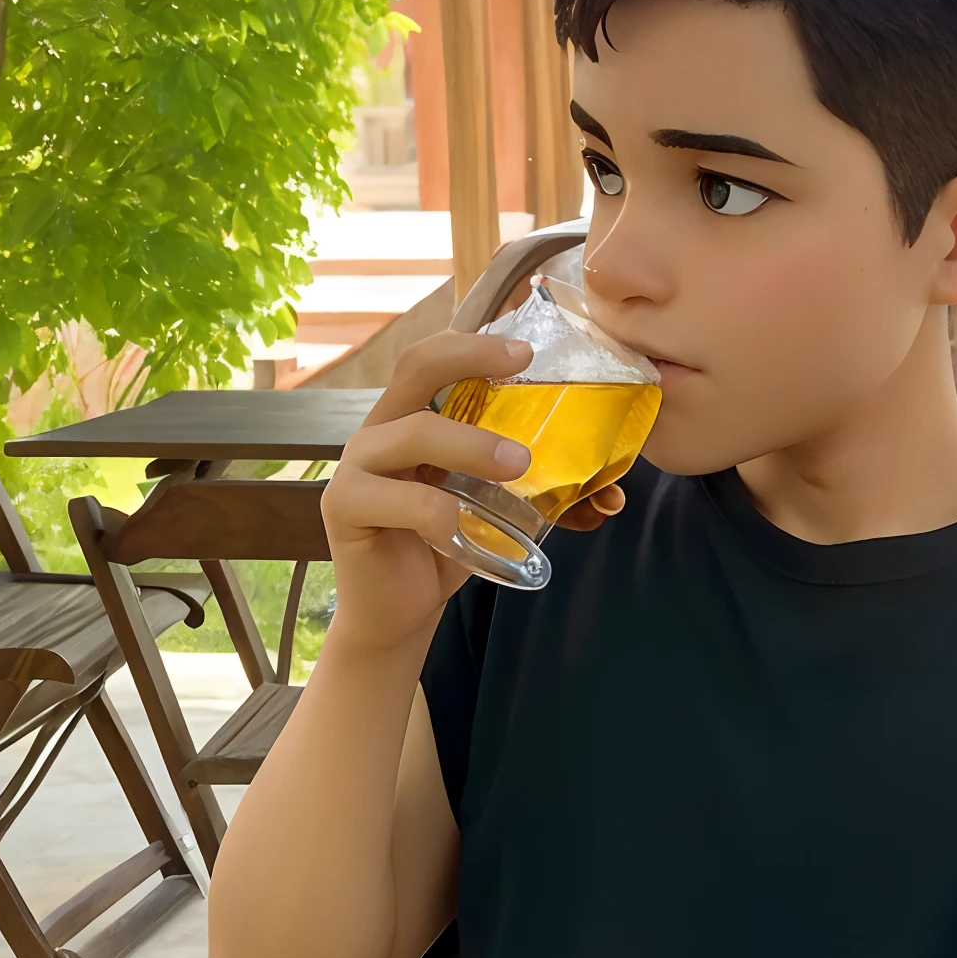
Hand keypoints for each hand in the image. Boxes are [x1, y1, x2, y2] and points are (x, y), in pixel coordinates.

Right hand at [320, 334, 626, 654]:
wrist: (400, 613)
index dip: (476, 344)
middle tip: (522, 364)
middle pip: (416, 366)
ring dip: (471, 442)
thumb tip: (611, 497)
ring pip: (413, 431)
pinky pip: (398, 498)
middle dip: (470, 357)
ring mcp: (358, 465)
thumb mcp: (495, 510)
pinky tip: (461, 530)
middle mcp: (382, 429)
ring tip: (519, 463)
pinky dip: (437, 511)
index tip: (527, 347)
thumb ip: (538, 493)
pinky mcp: (345, 507)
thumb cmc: (447, 548)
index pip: (436, 358)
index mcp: (413, 418)